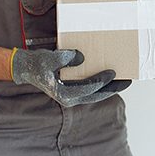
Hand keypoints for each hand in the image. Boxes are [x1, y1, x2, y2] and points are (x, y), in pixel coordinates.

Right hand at [11, 48, 130, 106]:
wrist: (26, 68)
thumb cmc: (37, 64)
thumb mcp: (49, 58)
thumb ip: (66, 57)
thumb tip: (82, 57)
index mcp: (64, 94)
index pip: (88, 89)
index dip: (102, 81)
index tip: (113, 72)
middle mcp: (69, 98)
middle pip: (96, 96)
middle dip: (113, 88)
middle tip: (128, 81)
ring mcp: (72, 95)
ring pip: (95, 94)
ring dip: (109, 88)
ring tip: (124, 80)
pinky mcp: (73, 90)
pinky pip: (91, 90)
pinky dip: (101, 85)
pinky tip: (110, 78)